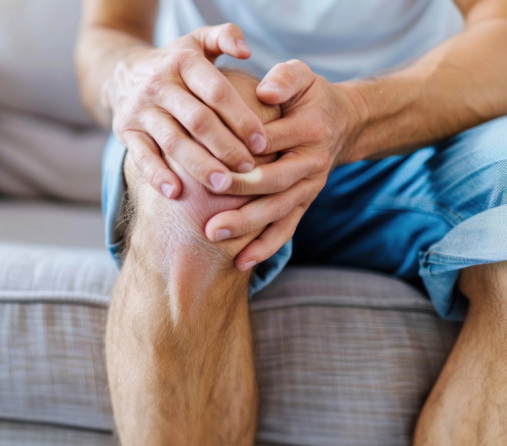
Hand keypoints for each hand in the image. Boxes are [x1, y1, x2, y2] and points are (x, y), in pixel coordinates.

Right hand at [106, 24, 268, 198]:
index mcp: (183, 62)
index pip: (217, 92)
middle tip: (249, 169)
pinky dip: (157, 176)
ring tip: (223, 186)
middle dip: (226, 146)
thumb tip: (247, 51)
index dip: (241, 118)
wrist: (120, 73)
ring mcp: (140, 110)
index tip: (263, 142)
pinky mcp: (125, 131)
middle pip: (198, 120)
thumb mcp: (197, 41)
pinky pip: (141, 156)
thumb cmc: (174, 63)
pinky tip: (176, 194)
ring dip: (199, 165)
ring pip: (173, 141)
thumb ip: (226, 36)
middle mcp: (159, 85)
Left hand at [204, 59, 364, 270]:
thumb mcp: (302, 76)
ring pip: (277, 211)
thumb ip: (285, 78)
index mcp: (309, 129)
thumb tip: (265, 91)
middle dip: (240, 192)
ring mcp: (308, 187)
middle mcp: (311, 162)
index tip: (212, 157)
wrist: (342, 122)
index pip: (272, 139)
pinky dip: (265, 248)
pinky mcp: (303, 204)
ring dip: (246, 226)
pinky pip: (286, 229)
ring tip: (213, 234)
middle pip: (274, 181)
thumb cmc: (308, 96)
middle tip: (208, 194)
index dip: (243, 148)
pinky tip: (240, 263)